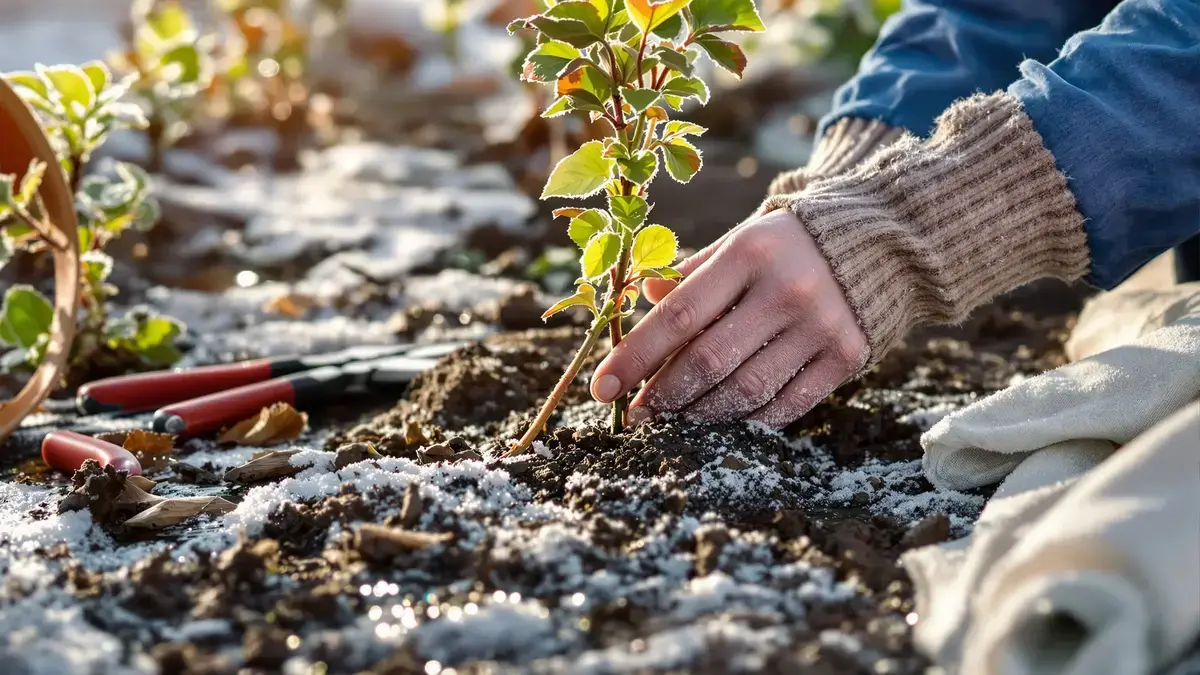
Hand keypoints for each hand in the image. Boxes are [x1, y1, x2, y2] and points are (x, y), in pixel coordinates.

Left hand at [589, 208, 868, 427]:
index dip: (636, 356)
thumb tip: (638, 302)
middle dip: (663, 395)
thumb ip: (689, 274)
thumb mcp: (738, 242)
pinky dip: (747, 419)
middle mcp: (786, 290)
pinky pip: (786, 406)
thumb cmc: (787, 246)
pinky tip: (723, 419)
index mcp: (750, 253)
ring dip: (700, 414)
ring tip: (675, 418)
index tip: (602, 388)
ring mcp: (821, 327)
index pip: (679, 315)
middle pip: (708, 361)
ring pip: (745, 391)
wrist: (880, 242)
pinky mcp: (847, 357)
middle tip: (637, 416)